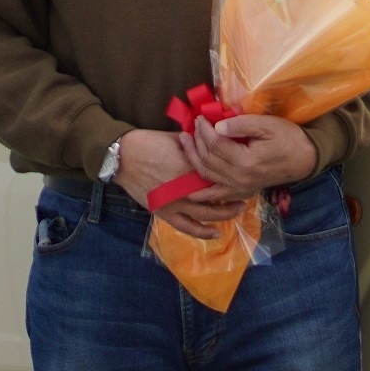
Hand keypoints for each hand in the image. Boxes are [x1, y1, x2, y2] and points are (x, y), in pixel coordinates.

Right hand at [113, 129, 242, 238]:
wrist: (123, 157)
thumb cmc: (149, 142)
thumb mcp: (178, 137)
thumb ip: (197, 146)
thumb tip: (213, 145)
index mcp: (193, 166)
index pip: (221, 173)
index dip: (233, 174)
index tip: (243, 172)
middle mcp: (188, 187)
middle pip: (219, 195)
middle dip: (235, 193)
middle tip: (246, 191)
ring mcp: (176, 203)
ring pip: (208, 213)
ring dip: (225, 213)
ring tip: (238, 208)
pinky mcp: (165, 212)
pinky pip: (188, 226)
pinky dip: (203, 232)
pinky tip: (216, 233)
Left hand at [181, 112, 317, 194]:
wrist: (304, 159)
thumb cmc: (287, 138)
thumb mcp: (267, 125)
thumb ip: (241, 125)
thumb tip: (217, 126)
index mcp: (246, 161)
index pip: (215, 144)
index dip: (204, 130)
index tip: (200, 117)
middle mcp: (239, 179)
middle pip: (207, 159)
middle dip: (196, 140)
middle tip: (193, 126)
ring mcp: (239, 188)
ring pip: (206, 175)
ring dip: (193, 159)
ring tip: (186, 142)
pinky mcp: (241, 192)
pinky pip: (216, 195)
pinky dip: (201, 193)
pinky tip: (189, 189)